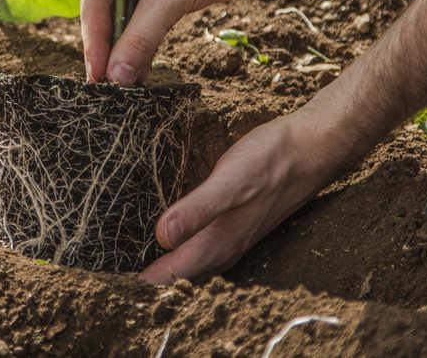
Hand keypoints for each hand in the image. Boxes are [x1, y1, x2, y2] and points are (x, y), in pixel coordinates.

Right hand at [80, 0, 283, 83]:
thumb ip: (139, 38)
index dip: (95, 43)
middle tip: (106, 86)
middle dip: (110, 48)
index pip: (93, 1)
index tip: (96, 77)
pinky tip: (140, 68)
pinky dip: (142, 41)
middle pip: (105, 11)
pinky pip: (143, 17)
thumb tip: (116, 77)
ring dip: (126, 48)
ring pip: (123, 17)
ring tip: (123, 84)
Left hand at [140, 102, 361, 283]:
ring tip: (138, 257)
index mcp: (219, 242)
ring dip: (170, 265)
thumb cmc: (271, 161)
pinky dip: (186, 246)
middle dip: (152, 277)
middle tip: (118, 269)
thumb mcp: (229, 181)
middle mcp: (226, 246)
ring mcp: (236, 235)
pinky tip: (176, 231)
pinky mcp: (241, 220)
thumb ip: (196, 210)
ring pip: (196, 262)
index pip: (172, 274)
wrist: (313, 147)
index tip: (113, 278)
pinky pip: (207, 244)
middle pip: (183, 275)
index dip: (143, 279)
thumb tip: (161, 238)